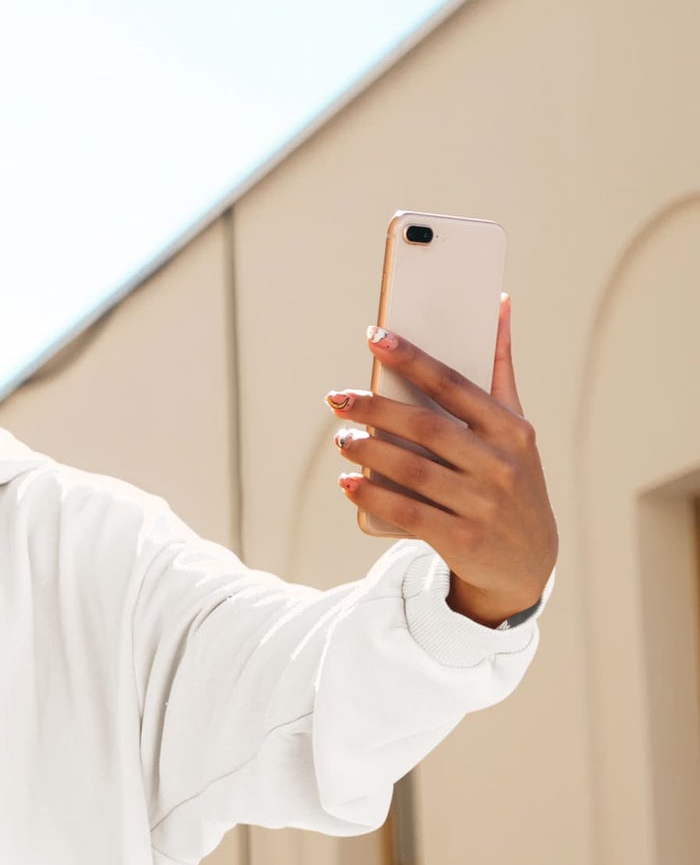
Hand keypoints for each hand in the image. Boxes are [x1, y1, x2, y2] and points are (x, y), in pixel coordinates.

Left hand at [325, 293, 558, 627]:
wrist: (527, 561)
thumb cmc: (511, 480)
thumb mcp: (516, 431)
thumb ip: (500, 371)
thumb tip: (498, 302)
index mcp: (512, 429)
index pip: (454, 384)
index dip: (412, 359)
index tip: (374, 336)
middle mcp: (499, 465)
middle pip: (426, 428)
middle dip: (375, 408)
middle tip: (336, 399)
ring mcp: (482, 505)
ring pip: (412, 470)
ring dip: (368, 451)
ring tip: (341, 438)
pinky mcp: (461, 540)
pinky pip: (407, 513)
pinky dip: (373, 496)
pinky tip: (347, 482)